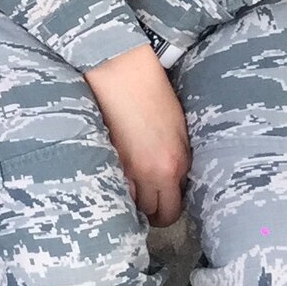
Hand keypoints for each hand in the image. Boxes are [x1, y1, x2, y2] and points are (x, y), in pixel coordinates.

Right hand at [84, 44, 190, 226]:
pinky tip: (118, 176)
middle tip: (151, 201)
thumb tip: (177, 179)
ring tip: (134, 189)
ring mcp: (125, 168)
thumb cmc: (154, 92)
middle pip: (153, 214)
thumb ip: (180, 159)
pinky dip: (117, 186)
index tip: (167, 202)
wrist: (122, 72)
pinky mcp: (106, 157)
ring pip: (131, 204)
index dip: (170, 210)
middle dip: (153, 211)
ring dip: (134, 200)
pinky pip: (114, 185)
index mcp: (174, 165)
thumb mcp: (180, 129)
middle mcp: (151, 174)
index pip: (173, 209)